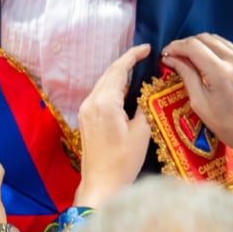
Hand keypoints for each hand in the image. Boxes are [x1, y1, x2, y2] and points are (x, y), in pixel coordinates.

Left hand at [76, 44, 152, 207]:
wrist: (101, 184)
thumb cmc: (123, 162)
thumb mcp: (141, 132)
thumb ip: (143, 107)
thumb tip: (146, 92)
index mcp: (104, 103)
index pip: (117, 70)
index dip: (132, 56)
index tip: (147, 48)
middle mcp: (90, 103)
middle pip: (108, 74)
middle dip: (126, 63)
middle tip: (145, 57)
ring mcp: (85, 111)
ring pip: (104, 85)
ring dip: (120, 76)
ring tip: (139, 71)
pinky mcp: (86, 119)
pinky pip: (100, 96)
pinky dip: (114, 89)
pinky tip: (127, 91)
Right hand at [161, 34, 232, 170]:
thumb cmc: (228, 125)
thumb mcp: (200, 103)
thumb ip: (186, 76)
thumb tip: (171, 59)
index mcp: (220, 73)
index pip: (192, 46)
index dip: (175, 47)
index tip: (165, 55)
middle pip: (204, 38)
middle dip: (185, 44)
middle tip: (174, 56)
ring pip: (215, 39)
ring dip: (199, 44)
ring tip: (188, 58)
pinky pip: (227, 46)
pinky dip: (212, 48)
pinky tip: (205, 60)